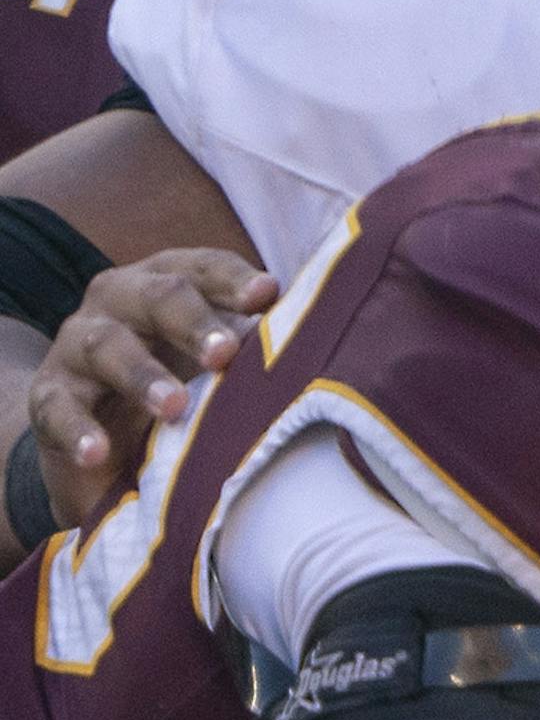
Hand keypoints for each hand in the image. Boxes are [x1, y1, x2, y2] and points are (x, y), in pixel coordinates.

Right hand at [28, 248, 277, 524]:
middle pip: (157, 295)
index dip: (233, 279)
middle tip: (226, 353)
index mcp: (169, 281)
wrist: (101, 434)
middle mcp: (121, 299)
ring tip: (174, 408)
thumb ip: (252, 344)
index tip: (266, 296)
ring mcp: (80, 345)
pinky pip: (58, 407)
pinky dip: (79, 430)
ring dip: (142, 376)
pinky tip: (99, 452)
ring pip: (107, 345)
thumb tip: (309, 339)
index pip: (202, 267)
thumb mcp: (217, 362)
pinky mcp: (50, 396)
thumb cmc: (180, 381)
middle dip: (193, 321)